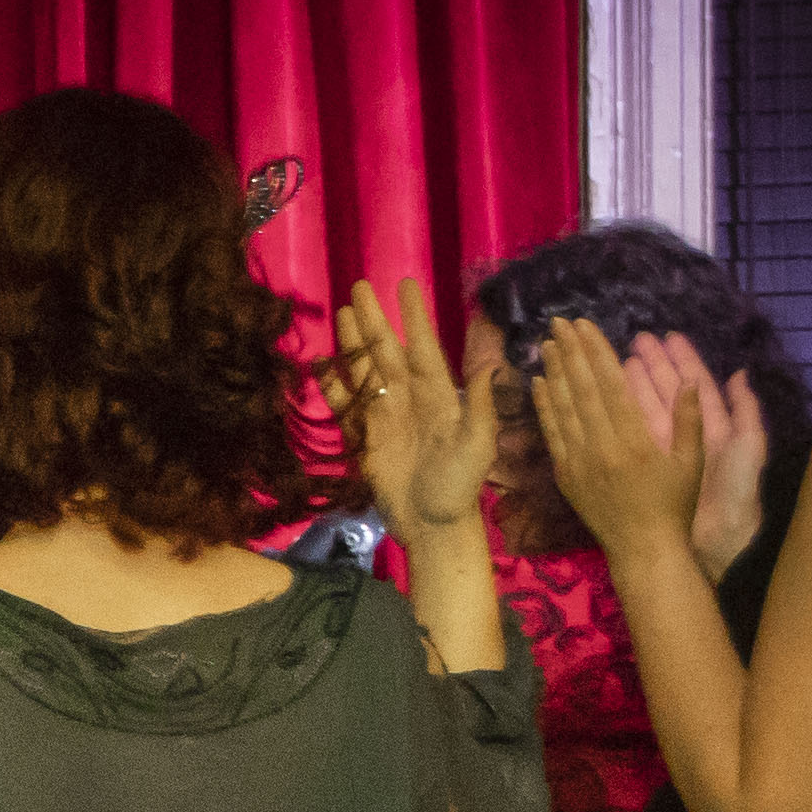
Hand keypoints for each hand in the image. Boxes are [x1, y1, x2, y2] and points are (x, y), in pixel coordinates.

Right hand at [327, 277, 497, 544]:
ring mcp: (385, 418)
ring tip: (341, 313)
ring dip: (353, 345)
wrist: (432, 526)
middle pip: (386, 352)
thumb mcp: (478, 445)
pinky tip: (320, 365)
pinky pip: (346, 406)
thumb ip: (481, 406)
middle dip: (373, 320)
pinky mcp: (365, 440)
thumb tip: (491, 365)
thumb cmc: (459, 487)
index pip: (422, 348)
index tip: (405, 285)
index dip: (413, 318)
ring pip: (365, 372)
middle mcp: (409, 400)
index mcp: (438, 396)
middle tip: (359, 286)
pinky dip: (333, 386)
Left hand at [528, 316, 701, 562]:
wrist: (643, 550)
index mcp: (634, 440)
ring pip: (562, 408)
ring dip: (554, 372)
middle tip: (558, 322)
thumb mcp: (692, 462)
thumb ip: (690, 419)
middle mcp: (601, 448)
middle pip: (581, 389)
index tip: (585, 325)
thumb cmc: (673, 506)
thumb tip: (689, 379)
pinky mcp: (566, 476)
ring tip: (547, 343)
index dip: (595, 351)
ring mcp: (579, 462)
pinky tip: (539, 383)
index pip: (610, 384)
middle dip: (570, 352)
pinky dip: (544, 406)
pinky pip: (552, 435)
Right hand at [624, 331, 769, 579]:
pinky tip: (607, 398)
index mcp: (712, 426)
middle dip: (652, 365)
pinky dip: (621, 417)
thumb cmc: (737, 492)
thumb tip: (740, 373)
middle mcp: (686, 435)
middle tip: (634, 340)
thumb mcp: (749, 446)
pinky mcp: (647, 468)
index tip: (666, 337)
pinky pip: (632, 436)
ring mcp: (664, 451)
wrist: (719, 539)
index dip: (681, 360)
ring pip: (646, 410)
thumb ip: (746, 409)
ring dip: (632, 385)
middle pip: (666, 392)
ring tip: (617, 361)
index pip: (693, 385)